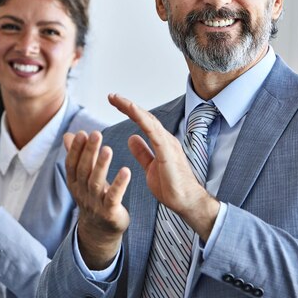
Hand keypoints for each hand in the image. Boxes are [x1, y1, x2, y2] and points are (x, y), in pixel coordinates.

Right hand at [64, 130, 130, 268]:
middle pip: (84, 170)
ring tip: (108, 149)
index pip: (72, 164)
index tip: (82, 133)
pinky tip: (126, 171)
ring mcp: (95, 203)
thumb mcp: (83, 178)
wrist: (100, 231)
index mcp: (75, 183)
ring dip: (101, 165)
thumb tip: (67, 135)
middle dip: (89, 152)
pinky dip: (119, 184)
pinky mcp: (109, 213)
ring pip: (96, 183)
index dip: (76, 149)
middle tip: (96, 134)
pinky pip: (113, 197)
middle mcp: (82, 193)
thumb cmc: (93, 198)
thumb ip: (78, 156)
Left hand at [109, 93, 219, 240]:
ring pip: (148, 120)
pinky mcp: (167, 151)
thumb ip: (142, 152)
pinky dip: (142, 118)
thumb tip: (131, 138)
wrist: (186, 201)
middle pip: (145, 117)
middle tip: (112, 96)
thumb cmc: (171, 187)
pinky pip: (153, 131)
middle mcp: (165, 139)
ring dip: (132, 108)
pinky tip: (132, 110)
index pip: (144, 122)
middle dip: (128, 105)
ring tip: (117, 99)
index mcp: (161, 143)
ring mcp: (167, 143)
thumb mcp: (150, 167)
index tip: (115, 103)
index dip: (130, 111)